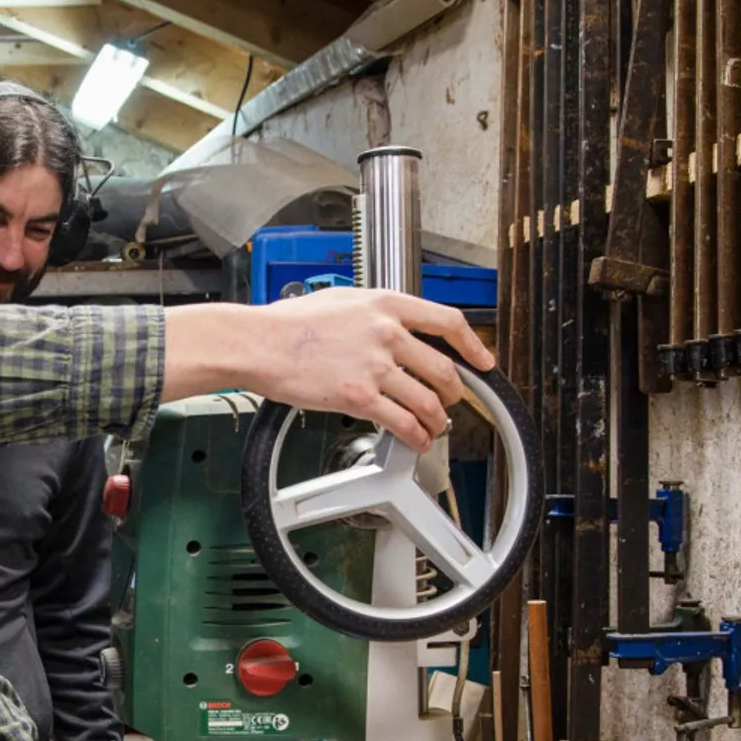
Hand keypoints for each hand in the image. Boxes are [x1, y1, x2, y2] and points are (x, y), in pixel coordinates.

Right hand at [163, 289, 493, 452]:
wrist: (259, 343)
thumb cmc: (286, 324)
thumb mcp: (339, 300)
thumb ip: (371, 312)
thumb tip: (388, 325)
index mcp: (385, 304)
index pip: (447, 322)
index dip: (472, 345)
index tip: (482, 360)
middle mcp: (387, 333)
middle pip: (443, 368)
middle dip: (453, 392)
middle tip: (450, 402)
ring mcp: (375, 366)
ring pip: (427, 400)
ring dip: (437, 419)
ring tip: (434, 427)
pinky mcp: (360, 397)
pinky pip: (402, 422)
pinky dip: (416, 436)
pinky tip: (416, 440)